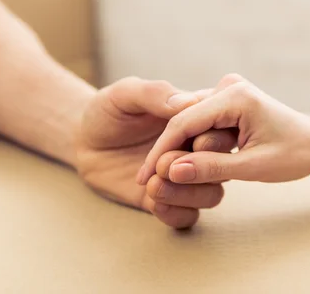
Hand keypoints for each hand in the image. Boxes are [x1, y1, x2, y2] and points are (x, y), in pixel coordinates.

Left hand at [75, 77, 235, 228]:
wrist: (85, 141)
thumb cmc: (109, 110)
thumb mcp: (126, 94)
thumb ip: (154, 93)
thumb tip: (186, 102)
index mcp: (197, 121)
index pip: (223, 131)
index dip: (213, 139)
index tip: (192, 141)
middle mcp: (197, 151)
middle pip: (224, 166)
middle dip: (199, 169)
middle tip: (163, 165)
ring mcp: (185, 178)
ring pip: (212, 195)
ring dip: (188, 194)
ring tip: (154, 185)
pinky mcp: (169, 201)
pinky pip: (188, 217)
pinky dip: (176, 214)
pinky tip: (153, 202)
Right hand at [137, 74, 309, 184]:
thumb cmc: (294, 154)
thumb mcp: (252, 167)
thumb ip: (211, 168)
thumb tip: (172, 172)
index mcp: (236, 96)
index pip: (184, 123)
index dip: (161, 152)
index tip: (144, 176)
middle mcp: (229, 86)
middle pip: (183, 120)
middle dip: (167, 150)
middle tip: (146, 180)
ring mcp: (228, 90)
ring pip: (190, 121)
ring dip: (178, 147)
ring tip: (160, 175)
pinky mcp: (228, 100)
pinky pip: (201, 121)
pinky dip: (192, 142)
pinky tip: (180, 162)